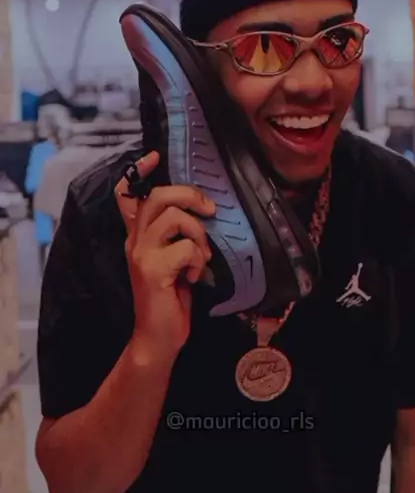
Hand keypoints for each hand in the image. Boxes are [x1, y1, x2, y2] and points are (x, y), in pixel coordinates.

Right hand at [115, 151, 215, 356]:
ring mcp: (142, 254)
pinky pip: (185, 248)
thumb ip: (177, 237)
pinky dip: (197, 260)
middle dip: (190, 195)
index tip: (154, 156)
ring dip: (199, 234)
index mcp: (138, 235)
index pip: (128, 194)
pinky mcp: (152, 270)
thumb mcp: (174, 260)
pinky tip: (194, 277)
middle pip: (158, 195)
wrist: (158, 337)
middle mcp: (135, 240)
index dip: (138, 171)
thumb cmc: (170, 299)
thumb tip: (203, 211)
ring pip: (175, 218)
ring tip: (202, 256)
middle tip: (209, 210)